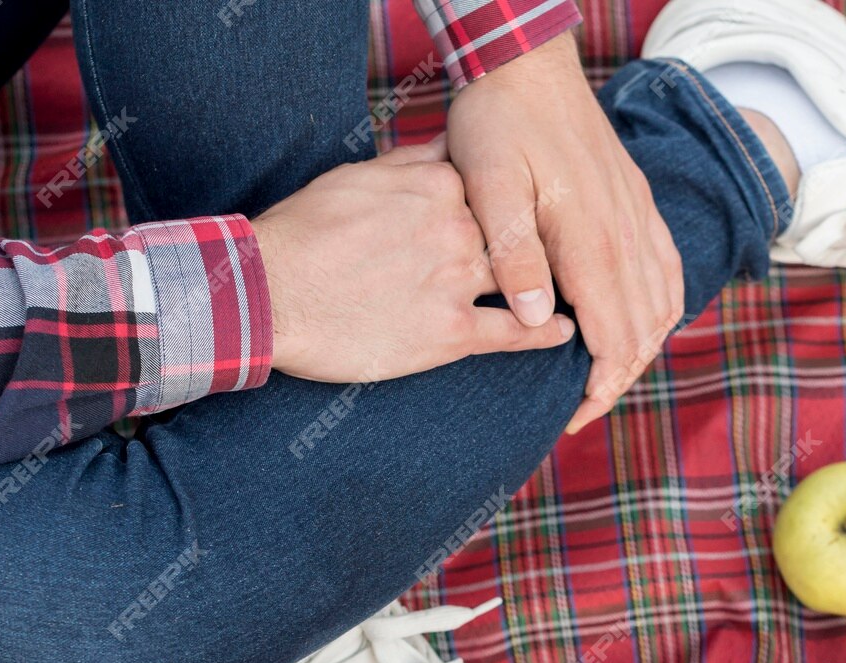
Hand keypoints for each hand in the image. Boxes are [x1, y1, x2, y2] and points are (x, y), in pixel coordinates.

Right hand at [252, 138, 575, 382]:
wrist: (270, 294)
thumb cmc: (303, 233)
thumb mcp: (358, 175)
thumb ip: (412, 162)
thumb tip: (449, 146)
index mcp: (437, 184)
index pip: (495, 191)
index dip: (512, 209)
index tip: (533, 218)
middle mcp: (456, 227)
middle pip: (516, 236)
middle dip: (537, 250)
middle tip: (565, 261)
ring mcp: (457, 280)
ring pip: (522, 281)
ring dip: (549, 289)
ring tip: (575, 297)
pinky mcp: (450, 333)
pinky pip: (515, 331)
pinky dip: (544, 331)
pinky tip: (565, 333)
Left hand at [447, 34, 682, 433]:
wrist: (527, 63)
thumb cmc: (497, 124)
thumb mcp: (489, 186)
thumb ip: (515, 254)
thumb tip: (539, 321)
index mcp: (592, 240)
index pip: (614, 338)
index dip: (599, 389)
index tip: (574, 418)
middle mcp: (627, 234)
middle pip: (644, 332)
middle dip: (619, 381)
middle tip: (583, 413)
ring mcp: (640, 217)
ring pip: (663, 306)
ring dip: (642, 349)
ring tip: (607, 380)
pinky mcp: (639, 202)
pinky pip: (669, 270)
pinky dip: (661, 310)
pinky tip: (641, 324)